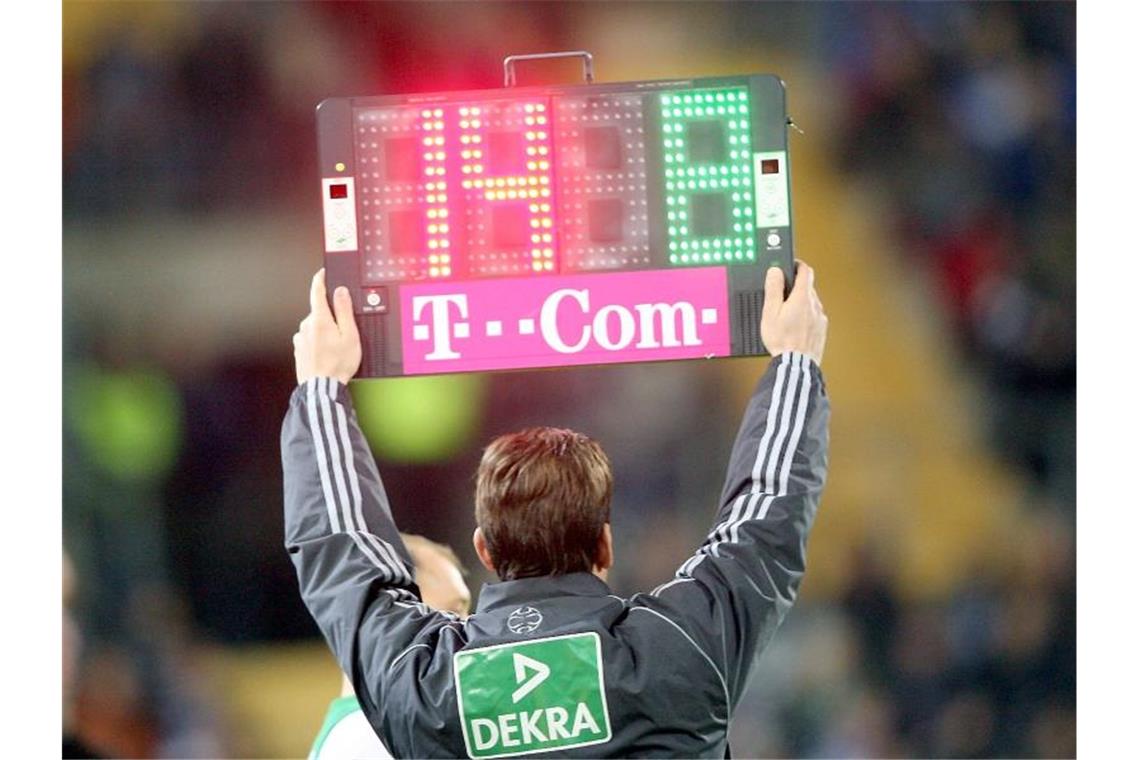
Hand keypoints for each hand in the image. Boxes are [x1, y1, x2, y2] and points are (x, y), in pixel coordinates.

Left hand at [293, 269, 361, 384]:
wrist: (321, 388)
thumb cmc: (337, 365)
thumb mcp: (349, 335)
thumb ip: (344, 311)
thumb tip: (340, 292)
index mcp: (319, 319)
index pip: (317, 292)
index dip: (320, 279)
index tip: (323, 273)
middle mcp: (306, 326)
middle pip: (319, 312)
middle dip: (330, 317)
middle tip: (344, 332)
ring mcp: (300, 338)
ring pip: (315, 327)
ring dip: (325, 332)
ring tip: (337, 349)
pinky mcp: (299, 350)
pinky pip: (310, 339)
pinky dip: (319, 343)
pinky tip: (327, 354)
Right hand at [761, 261, 827, 364]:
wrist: (797, 364)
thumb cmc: (782, 341)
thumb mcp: (770, 312)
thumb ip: (774, 289)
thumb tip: (775, 271)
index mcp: (802, 298)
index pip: (806, 271)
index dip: (797, 265)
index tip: (791, 265)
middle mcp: (814, 305)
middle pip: (808, 286)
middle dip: (795, 286)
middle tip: (781, 293)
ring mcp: (820, 318)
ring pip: (811, 301)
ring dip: (800, 301)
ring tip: (785, 313)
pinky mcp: (821, 329)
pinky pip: (814, 315)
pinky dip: (805, 315)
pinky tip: (794, 325)